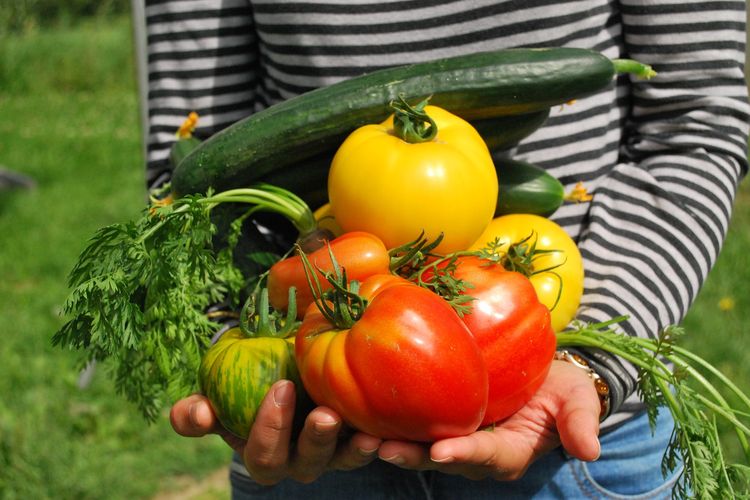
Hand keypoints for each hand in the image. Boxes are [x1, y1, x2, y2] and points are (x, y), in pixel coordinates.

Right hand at [169, 380, 381, 484]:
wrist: (284, 377)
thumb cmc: (246, 388)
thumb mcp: (219, 397)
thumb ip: (198, 411)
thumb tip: (197, 413)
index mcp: (263, 453)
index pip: (262, 454)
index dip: (268, 428)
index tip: (280, 387)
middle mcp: (298, 461)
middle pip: (305, 463)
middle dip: (314, 441)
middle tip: (324, 414)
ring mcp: (331, 454)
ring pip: (342, 460)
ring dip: (352, 448)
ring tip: (365, 432)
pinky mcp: (358, 441)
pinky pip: (370, 446)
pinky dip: (379, 439)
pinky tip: (387, 426)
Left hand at [376, 360, 601, 479]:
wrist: (543, 375)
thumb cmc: (561, 388)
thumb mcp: (577, 400)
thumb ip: (580, 422)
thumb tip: (590, 450)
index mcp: (510, 452)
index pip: (487, 456)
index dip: (465, 454)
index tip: (442, 451)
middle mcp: (477, 452)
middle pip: (443, 458)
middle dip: (414, 456)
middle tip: (384, 449)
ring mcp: (456, 437)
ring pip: (421, 446)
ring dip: (394, 443)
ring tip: (363, 436)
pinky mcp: (440, 419)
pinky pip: (414, 424)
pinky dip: (391, 421)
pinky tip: (364, 410)